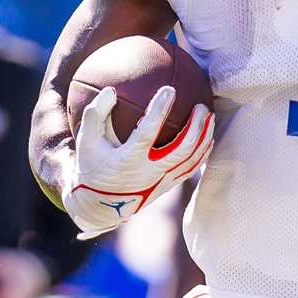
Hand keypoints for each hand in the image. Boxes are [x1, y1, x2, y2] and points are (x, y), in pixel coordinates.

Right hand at [61, 84, 213, 237]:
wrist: (99, 207)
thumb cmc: (92, 168)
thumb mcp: (86, 141)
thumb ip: (96, 114)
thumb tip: (111, 90)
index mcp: (128, 161)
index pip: (147, 133)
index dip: (159, 111)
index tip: (169, 90)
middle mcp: (148, 173)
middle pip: (181, 150)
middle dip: (195, 127)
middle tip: (202, 106)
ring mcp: (161, 182)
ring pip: (191, 160)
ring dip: (204, 138)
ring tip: (211, 117)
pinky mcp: (167, 187)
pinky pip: (190, 169)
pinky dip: (201, 153)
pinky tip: (207, 137)